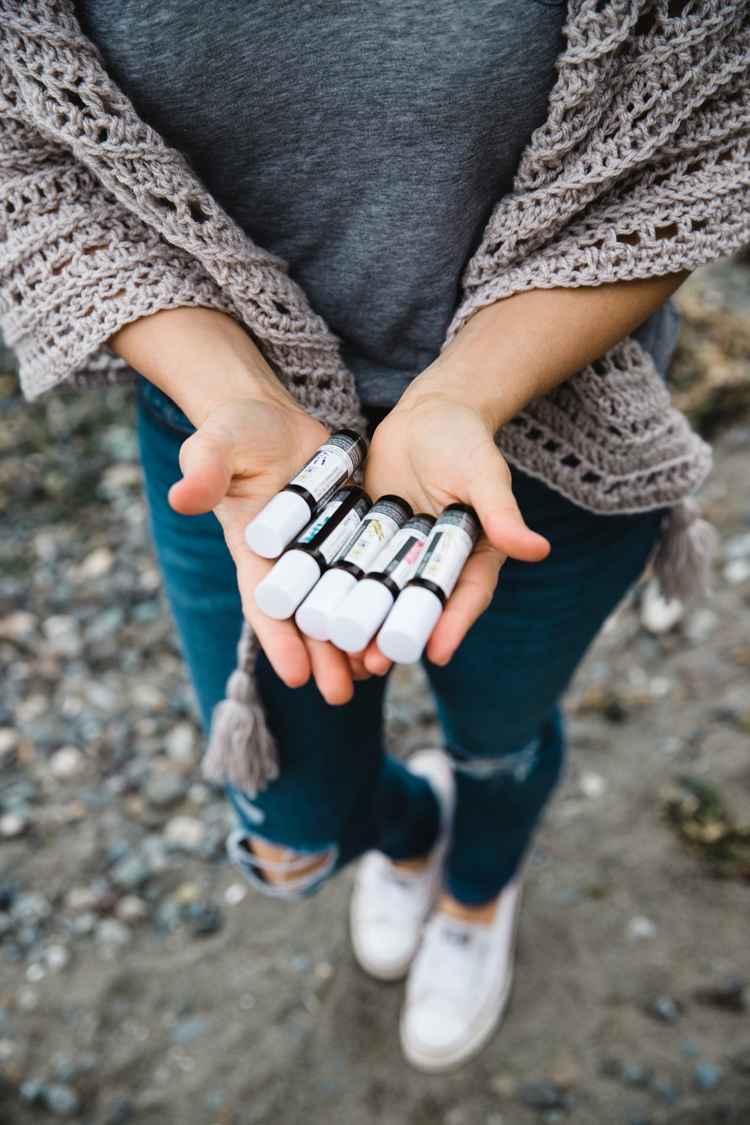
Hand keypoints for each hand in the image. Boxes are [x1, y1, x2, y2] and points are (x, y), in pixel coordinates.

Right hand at [169, 395, 367, 702]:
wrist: (268, 416)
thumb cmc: (233, 431)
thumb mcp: (215, 445)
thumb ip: (202, 469)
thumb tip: (181, 496)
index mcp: (252, 552)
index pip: (264, 603)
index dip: (279, 640)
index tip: (296, 676)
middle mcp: (288, 561)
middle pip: (306, 618)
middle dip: (321, 657)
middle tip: (341, 694)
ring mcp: (322, 550)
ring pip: (340, 603)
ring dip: (354, 640)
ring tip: (375, 675)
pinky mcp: (351, 533)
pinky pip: (368, 572)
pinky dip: (381, 599)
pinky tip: (401, 626)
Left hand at [361, 390, 549, 673]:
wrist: (427, 415)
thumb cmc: (464, 441)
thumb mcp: (483, 474)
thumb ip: (502, 513)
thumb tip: (539, 550)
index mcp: (472, 555)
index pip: (465, 596)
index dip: (452, 625)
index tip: (436, 654)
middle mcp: (435, 563)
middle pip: (416, 607)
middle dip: (396, 636)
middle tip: (374, 665)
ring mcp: (400, 555)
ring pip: (381, 596)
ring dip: (362, 625)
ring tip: (340, 654)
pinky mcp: (369, 540)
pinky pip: (351, 570)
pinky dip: (336, 592)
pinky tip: (313, 616)